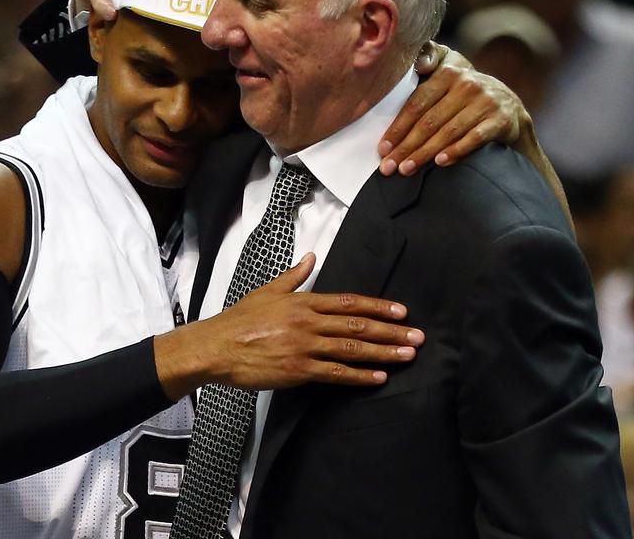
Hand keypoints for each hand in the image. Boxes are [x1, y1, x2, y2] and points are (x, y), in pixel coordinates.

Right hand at [154, 254, 423, 397]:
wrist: (216, 347)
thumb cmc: (240, 320)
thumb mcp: (268, 290)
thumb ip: (295, 276)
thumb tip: (311, 256)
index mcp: (303, 302)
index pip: (349, 303)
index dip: (378, 307)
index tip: (402, 312)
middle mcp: (308, 322)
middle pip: (357, 326)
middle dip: (390, 331)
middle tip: (417, 336)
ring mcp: (304, 346)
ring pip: (351, 349)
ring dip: (383, 353)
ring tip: (407, 355)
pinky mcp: (298, 370)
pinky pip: (335, 374)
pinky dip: (358, 376)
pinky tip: (378, 377)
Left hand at [378, 42, 531, 175]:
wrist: (510, 107)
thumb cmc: (466, 97)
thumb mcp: (448, 77)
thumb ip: (425, 69)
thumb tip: (399, 75)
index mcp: (448, 72)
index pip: (417, 103)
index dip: (398, 127)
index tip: (383, 148)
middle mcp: (467, 84)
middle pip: (429, 120)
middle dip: (406, 146)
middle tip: (389, 166)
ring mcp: (485, 101)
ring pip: (448, 131)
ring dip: (425, 153)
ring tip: (407, 169)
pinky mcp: (501, 119)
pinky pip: (474, 138)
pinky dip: (456, 151)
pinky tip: (440, 163)